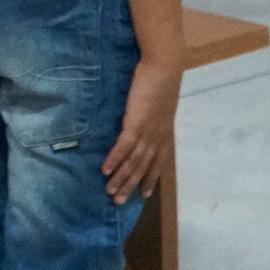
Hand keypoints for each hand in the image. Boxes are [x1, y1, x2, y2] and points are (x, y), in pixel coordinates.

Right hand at [102, 60, 180, 205]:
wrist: (163, 68)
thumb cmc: (160, 80)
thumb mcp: (158, 103)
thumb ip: (151, 115)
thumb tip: (141, 119)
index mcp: (164, 134)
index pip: (157, 163)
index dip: (150, 179)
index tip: (144, 195)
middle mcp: (157, 138)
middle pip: (143, 168)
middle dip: (131, 186)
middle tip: (119, 201)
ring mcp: (147, 132)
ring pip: (133, 162)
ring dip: (121, 178)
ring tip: (109, 191)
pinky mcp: (136, 124)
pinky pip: (123, 147)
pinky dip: (114, 160)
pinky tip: (105, 170)